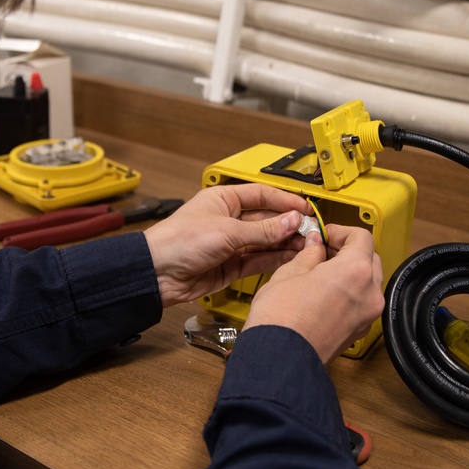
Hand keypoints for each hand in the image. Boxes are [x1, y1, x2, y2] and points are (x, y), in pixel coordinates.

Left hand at [143, 184, 309, 306]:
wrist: (157, 273)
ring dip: (285, 243)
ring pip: (265, 241)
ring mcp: (230, 244)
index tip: (306, 208)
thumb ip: (263, 230)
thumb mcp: (227, 232)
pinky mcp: (230, 266)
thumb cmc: (178, 241)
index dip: (285, 201)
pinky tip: (291, 257)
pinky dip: (274, 259)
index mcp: (223, 199)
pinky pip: (258, 261)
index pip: (262, 195)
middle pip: (266, 219)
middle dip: (288, 225)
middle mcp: (228, 220)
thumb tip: (291, 222)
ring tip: (307, 245)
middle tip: (311, 230)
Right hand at [242, 225, 383, 362]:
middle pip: (369, 258)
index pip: (362, 237)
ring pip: (367, 282)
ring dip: (349, 272)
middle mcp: (369, 293)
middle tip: (321, 250)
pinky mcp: (358, 331)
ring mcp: (366, 316)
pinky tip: (322, 292)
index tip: (325, 234)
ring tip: (319, 272)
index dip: (340, 231)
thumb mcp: (290, 272)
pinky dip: (348, 292)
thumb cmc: (281, 319)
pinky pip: (360, 303)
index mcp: (356, 271)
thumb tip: (315, 245)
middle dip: (347, 251)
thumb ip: (309, 254)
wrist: (279, 358)